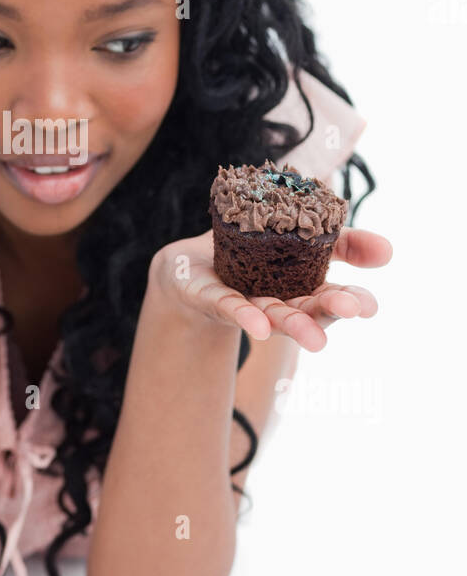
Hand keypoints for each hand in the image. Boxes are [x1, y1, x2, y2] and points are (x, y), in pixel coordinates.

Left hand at [149, 226, 392, 352]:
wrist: (187, 269)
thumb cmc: (247, 251)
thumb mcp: (294, 234)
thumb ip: (338, 240)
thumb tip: (388, 249)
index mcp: (301, 284)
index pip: (334, 290)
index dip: (355, 296)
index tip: (373, 302)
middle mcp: (280, 300)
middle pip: (310, 308)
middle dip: (333, 309)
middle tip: (355, 309)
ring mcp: (249, 303)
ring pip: (276, 316)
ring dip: (297, 327)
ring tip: (318, 340)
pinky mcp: (215, 299)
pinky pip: (231, 308)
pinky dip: (246, 318)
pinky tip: (259, 328)